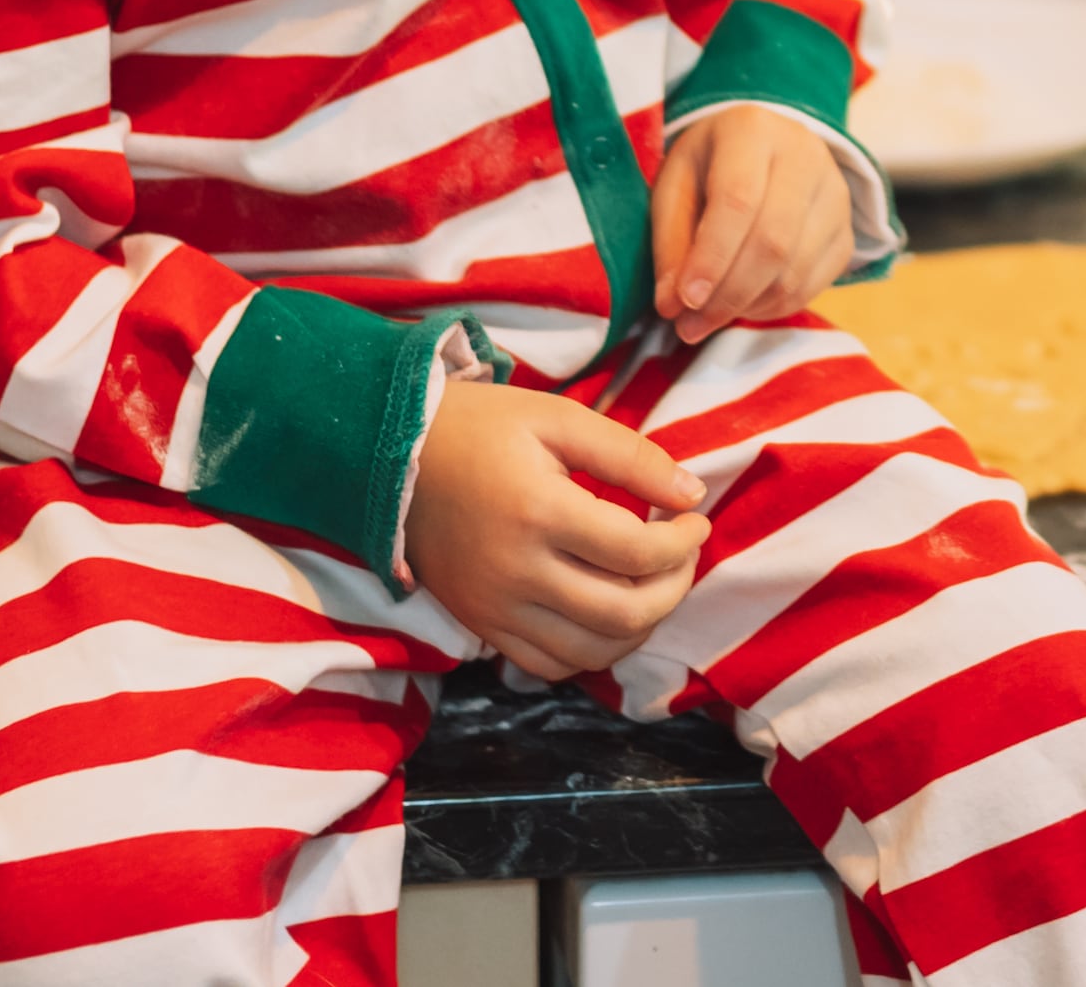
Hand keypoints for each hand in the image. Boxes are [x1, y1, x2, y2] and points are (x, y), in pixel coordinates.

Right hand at [405, 381, 705, 681]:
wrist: (391, 454)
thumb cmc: (482, 428)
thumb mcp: (559, 419)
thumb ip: (631, 456)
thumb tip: (693, 496)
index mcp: (538, 513)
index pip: (639, 553)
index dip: (684, 541)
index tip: (694, 517)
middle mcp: (515, 574)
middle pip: (624, 614)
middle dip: (675, 588)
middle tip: (683, 553)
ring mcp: (495, 609)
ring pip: (591, 653)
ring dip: (641, 626)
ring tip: (654, 583)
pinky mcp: (480, 626)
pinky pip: (549, 665)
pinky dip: (592, 649)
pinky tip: (608, 610)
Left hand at [651, 104, 856, 342]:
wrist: (765, 149)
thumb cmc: (709, 166)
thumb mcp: (675, 185)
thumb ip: (670, 242)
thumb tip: (672, 305)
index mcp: (752, 130)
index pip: (738, 199)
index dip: (711, 257)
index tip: (684, 301)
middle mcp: (805, 155)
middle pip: (773, 240)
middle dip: (728, 294)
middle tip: (690, 327)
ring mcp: (836, 194)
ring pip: (795, 270)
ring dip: (747, 307)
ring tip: (709, 318)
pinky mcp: (848, 231)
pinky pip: (813, 285)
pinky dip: (773, 308)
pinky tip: (743, 306)